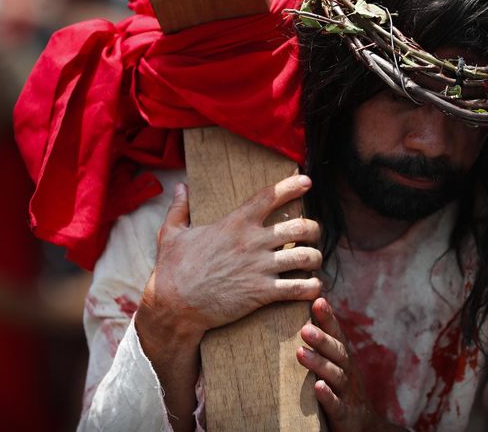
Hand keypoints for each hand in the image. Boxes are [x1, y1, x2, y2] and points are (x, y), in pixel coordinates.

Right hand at [140, 175, 322, 341]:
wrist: (175, 305)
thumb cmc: (172, 269)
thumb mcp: (171, 233)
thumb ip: (179, 208)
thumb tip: (180, 187)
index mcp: (235, 223)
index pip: (270, 196)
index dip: (292, 186)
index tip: (307, 182)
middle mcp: (253, 241)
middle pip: (301, 227)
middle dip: (314, 229)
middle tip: (313, 235)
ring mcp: (259, 267)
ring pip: (307, 257)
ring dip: (316, 258)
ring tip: (313, 262)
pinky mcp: (262, 292)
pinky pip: (299, 288)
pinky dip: (312, 287)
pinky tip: (312, 287)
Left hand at [297, 298, 402, 431]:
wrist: (362, 425)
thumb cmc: (341, 388)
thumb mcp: (334, 363)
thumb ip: (322, 343)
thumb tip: (305, 313)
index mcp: (342, 357)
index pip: (336, 334)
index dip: (328, 317)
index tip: (318, 300)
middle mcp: (347, 370)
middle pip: (336, 352)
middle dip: (322, 339)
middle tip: (304, 328)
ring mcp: (347, 392)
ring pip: (335, 375)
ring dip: (319, 363)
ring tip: (301, 353)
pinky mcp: (344, 414)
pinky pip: (336, 405)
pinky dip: (327, 396)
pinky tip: (317, 387)